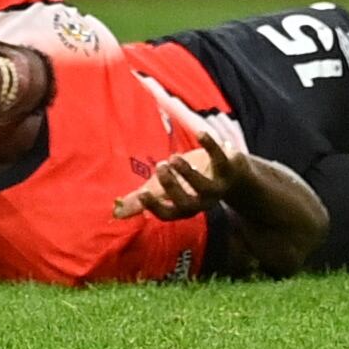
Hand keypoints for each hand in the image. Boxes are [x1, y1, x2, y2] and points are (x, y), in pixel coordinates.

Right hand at [113, 128, 251, 222]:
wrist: (233, 176)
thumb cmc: (191, 183)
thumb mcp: (166, 189)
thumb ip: (142, 199)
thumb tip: (116, 212)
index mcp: (184, 207)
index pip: (168, 214)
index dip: (155, 207)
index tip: (142, 193)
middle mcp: (202, 202)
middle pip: (187, 204)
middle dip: (172, 187)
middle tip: (161, 166)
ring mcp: (217, 187)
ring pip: (204, 186)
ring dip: (187, 172)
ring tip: (174, 156)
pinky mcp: (229, 168)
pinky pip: (221, 159)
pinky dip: (211, 146)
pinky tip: (200, 133)